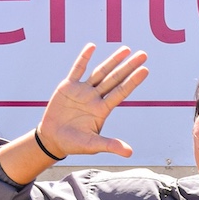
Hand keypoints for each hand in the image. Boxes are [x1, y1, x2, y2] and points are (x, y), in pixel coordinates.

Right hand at [37, 44, 149, 158]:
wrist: (53, 139)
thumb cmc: (74, 143)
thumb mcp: (92, 145)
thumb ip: (110, 145)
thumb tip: (130, 152)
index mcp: (102, 110)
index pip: (121, 92)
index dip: (133, 81)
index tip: (145, 70)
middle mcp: (95, 98)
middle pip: (114, 79)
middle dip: (128, 66)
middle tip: (143, 54)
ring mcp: (82, 91)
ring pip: (100, 72)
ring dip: (112, 60)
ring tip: (126, 49)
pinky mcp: (67, 87)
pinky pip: (77, 69)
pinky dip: (83, 58)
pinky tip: (92, 46)